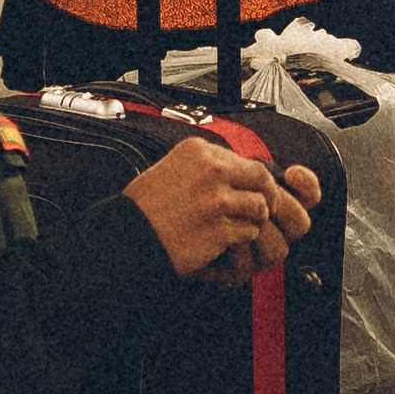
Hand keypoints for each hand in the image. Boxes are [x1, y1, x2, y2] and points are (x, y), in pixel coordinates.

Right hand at [124, 139, 318, 279]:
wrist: (128, 238)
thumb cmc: (144, 209)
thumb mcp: (171, 169)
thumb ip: (204, 167)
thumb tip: (235, 172)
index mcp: (199, 151)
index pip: (242, 159)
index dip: (248, 180)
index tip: (247, 191)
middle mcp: (212, 170)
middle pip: (261, 177)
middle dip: (266, 194)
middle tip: (264, 208)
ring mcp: (218, 199)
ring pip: (259, 206)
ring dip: (253, 220)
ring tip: (238, 228)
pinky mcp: (220, 227)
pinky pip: (249, 232)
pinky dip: (242, 239)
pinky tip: (225, 243)